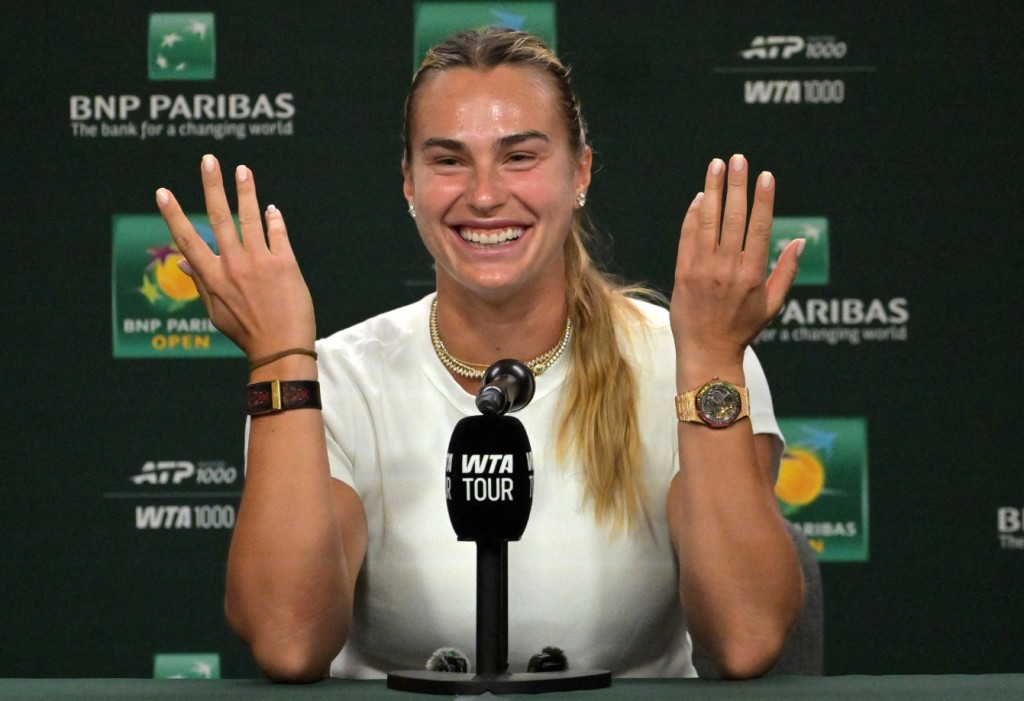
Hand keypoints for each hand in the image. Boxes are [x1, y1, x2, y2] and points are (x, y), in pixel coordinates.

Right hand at [155, 154, 315, 359]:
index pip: (187, 239)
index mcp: (212, 277)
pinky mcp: (285, 264)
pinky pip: (278, 234)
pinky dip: (273, 219)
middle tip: (209, 160)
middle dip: (212, 185)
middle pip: (219, 217)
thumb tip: (181, 262)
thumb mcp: (215, 312)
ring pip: (250, 217)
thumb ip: (200, 283)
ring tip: (242, 169)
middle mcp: (234, 265)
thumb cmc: (247, 333)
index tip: (162, 192)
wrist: (281, 349)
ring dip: (245, 190)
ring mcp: (260, 262)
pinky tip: (271, 208)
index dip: (174, 214)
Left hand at [670, 155, 802, 371]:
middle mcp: (727, 269)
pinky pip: (687, 237)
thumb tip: (800, 241)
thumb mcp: (772, 304)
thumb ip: (786, 271)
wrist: (707, 351)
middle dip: (736, 186)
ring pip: (708, 222)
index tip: (765, 176)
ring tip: (716, 166)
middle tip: (738, 159)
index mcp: (752, 275)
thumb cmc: (742, 329)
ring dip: (712, 191)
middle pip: (733, 218)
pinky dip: (693, 216)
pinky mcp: (683, 273)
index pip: (759, 228)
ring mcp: (703, 270)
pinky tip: (700, 197)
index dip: (762, 200)